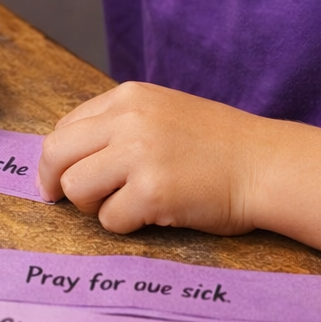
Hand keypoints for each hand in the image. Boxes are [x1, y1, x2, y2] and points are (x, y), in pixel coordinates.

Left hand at [37, 82, 266, 234]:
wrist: (267, 165)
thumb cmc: (217, 146)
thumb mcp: (163, 113)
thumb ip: (119, 126)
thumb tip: (66, 157)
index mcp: (129, 97)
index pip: (66, 127)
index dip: (58, 158)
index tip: (58, 177)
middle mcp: (129, 120)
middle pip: (56, 154)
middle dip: (53, 182)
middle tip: (58, 200)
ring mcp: (140, 155)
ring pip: (75, 188)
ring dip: (93, 205)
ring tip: (126, 203)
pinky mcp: (152, 192)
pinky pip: (109, 219)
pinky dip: (125, 225)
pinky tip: (154, 214)